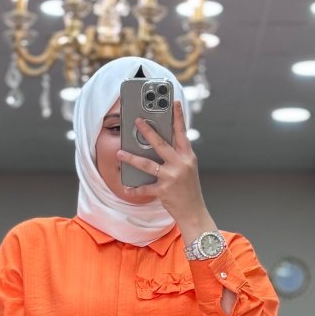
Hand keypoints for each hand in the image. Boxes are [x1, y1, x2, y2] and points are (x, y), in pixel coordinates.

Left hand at [118, 101, 211, 236]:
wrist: (194, 212)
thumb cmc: (189, 190)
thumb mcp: (188, 169)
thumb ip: (178, 155)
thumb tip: (161, 143)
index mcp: (188, 157)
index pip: (182, 133)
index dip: (178, 116)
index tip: (173, 102)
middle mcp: (180, 164)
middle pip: (161, 144)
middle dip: (148, 131)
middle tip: (137, 120)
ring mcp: (171, 177)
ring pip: (147, 164)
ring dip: (131, 158)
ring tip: (120, 152)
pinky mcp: (163, 191)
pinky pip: (145, 189)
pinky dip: (134, 189)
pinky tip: (126, 187)